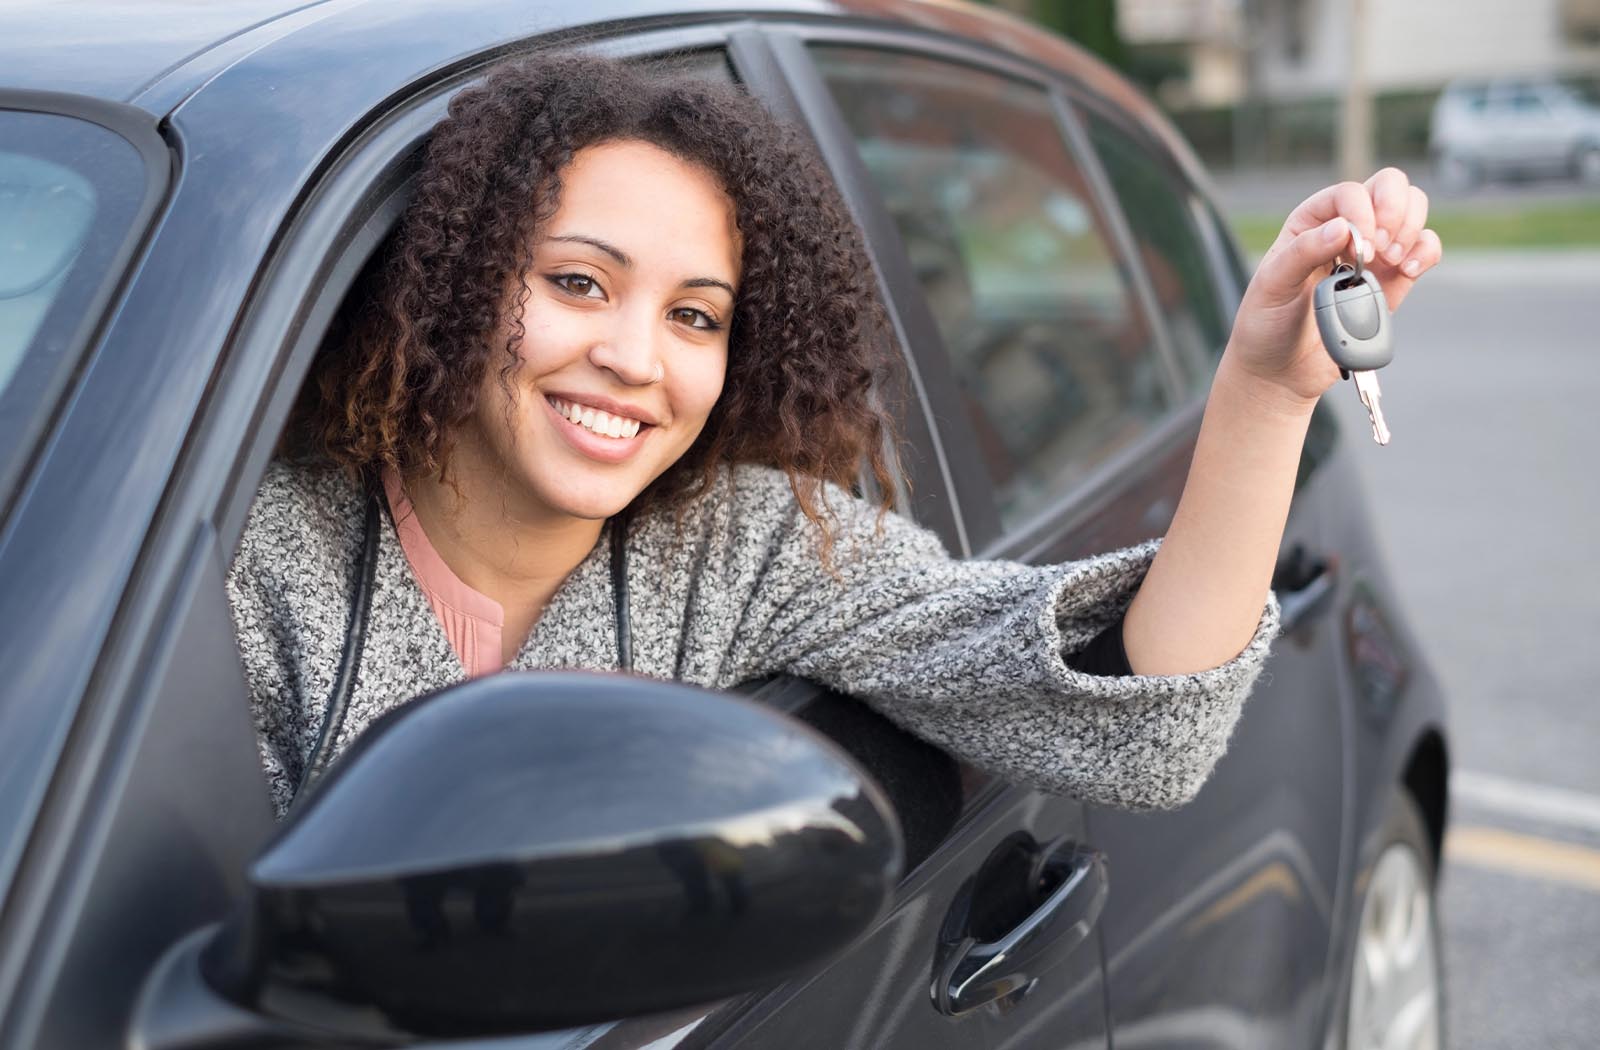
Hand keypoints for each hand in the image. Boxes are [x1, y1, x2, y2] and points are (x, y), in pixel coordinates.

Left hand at [1222, 168, 1443, 408]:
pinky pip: (1424, 249)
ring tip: (1391, 261)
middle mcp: (1346, 229)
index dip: (1361, 213)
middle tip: (1379, 249)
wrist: (1281, 370)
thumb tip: (1343, 227)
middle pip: (1389, 186)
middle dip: (1395, 210)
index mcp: (1310, 222)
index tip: (1359, 250)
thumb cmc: (1266, 324)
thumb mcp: (1273, 285)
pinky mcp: (1391, 281)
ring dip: (1412, 228)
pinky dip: (1426, 252)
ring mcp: (1373, 254)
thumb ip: (1303, 253)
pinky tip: (1409, 269)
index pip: (1348, 193)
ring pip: (1412, 210)